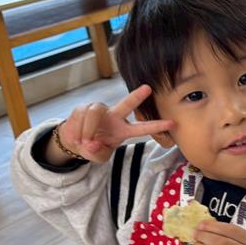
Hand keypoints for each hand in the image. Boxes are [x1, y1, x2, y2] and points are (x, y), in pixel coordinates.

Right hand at [48, 85, 173, 164]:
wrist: (73, 142)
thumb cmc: (92, 148)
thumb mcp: (97, 156)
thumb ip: (97, 153)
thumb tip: (92, 143)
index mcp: (123, 130)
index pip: (142, 128)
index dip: (156, 125)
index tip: (172, 122)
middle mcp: (115, 117)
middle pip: (127, 104)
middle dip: (137, 96)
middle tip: (148, 88)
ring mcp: (100, 110)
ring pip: (95, 113)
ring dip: (87, 130)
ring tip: (83, 142)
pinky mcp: (84, 107)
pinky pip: (81, 115)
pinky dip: (77, 129)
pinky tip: (77, 137)